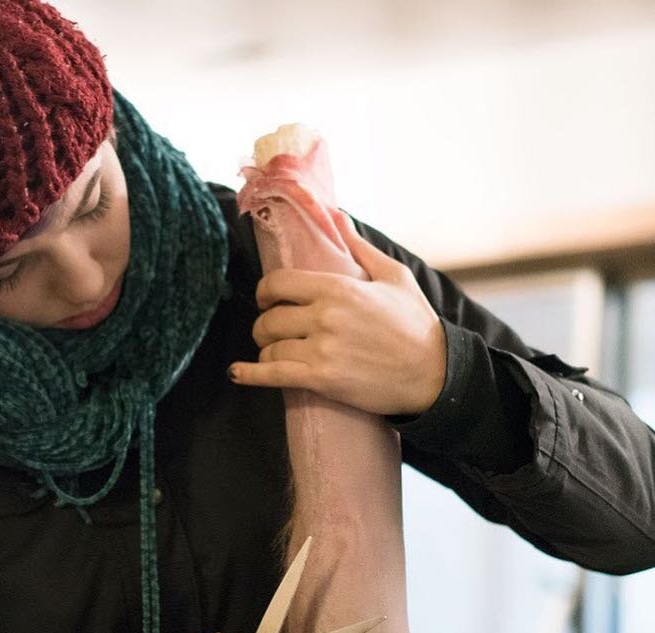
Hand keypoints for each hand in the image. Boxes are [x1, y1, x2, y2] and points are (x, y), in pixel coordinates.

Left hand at [229, 211, 446, 416]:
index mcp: (338, 287)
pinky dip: (250, 375)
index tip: (267, 299)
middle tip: (271, 331)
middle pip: (269, 318)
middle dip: (265, 325)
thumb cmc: (416, 323)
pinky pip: (273, 375)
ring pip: (270, 348)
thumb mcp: (393, 275)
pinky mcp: (322, 380)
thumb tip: (336, 213)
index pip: (279, 282)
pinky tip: (236, 374)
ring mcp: (322, 349)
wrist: (434, 373)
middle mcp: (325, 316)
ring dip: (266, 351)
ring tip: (271, 353)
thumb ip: (358, 246)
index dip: (266, 292)